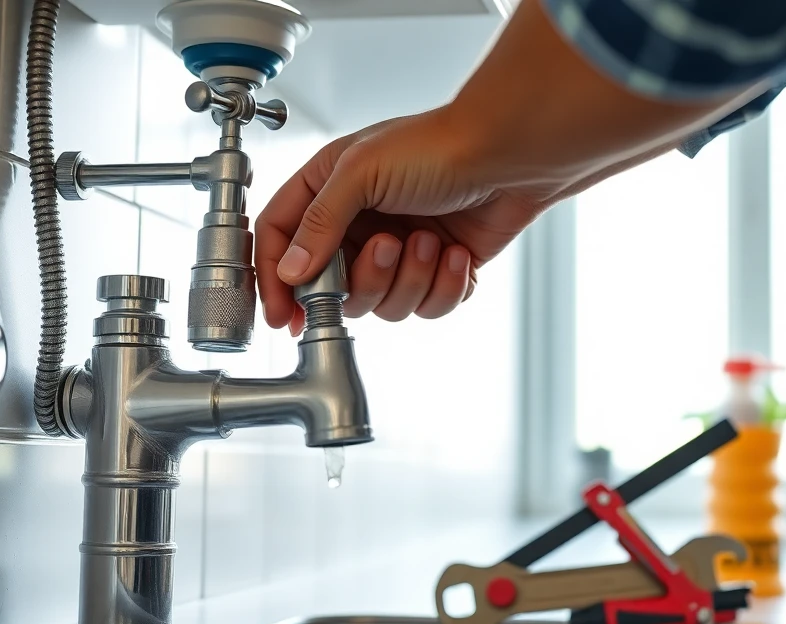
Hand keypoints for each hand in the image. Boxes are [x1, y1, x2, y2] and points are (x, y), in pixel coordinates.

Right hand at [252, 0, 760, 333]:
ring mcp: (397, 250)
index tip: (280, 315)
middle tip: (390, 246)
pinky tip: (457, 254)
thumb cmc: (440, 146)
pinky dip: (443, 288)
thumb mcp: (361, 173)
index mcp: (328, 188)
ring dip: (410, 280)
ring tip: (432, 242)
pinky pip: (424, 308)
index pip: (279, 240)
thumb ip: (319, 224)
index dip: (274, 280)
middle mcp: (358, 222)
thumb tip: (291, 270)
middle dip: (365, 278)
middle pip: (332, 286)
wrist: (511, 156)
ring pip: (381, 304)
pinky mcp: (435, 271)